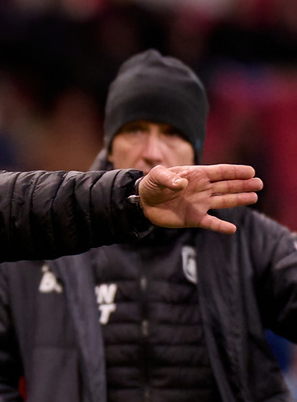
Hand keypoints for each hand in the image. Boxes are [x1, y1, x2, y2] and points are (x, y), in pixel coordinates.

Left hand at [139, 164, 261, 233]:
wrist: (142, 202)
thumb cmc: (151, 185)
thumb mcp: (156, 176)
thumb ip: (169, 179)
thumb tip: (183, 184)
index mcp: (196, 175)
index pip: (220, 172)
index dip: (235, 172)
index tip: (251, 172)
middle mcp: (202, 189)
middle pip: (227, 186)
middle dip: (243, 185)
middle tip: (259, 184)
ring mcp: (200, 203)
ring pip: (223, 201)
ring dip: (238, 199)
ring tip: (253, 197)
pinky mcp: (194, 218)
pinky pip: (210, 222)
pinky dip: (220, 226)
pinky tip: (232, 229)